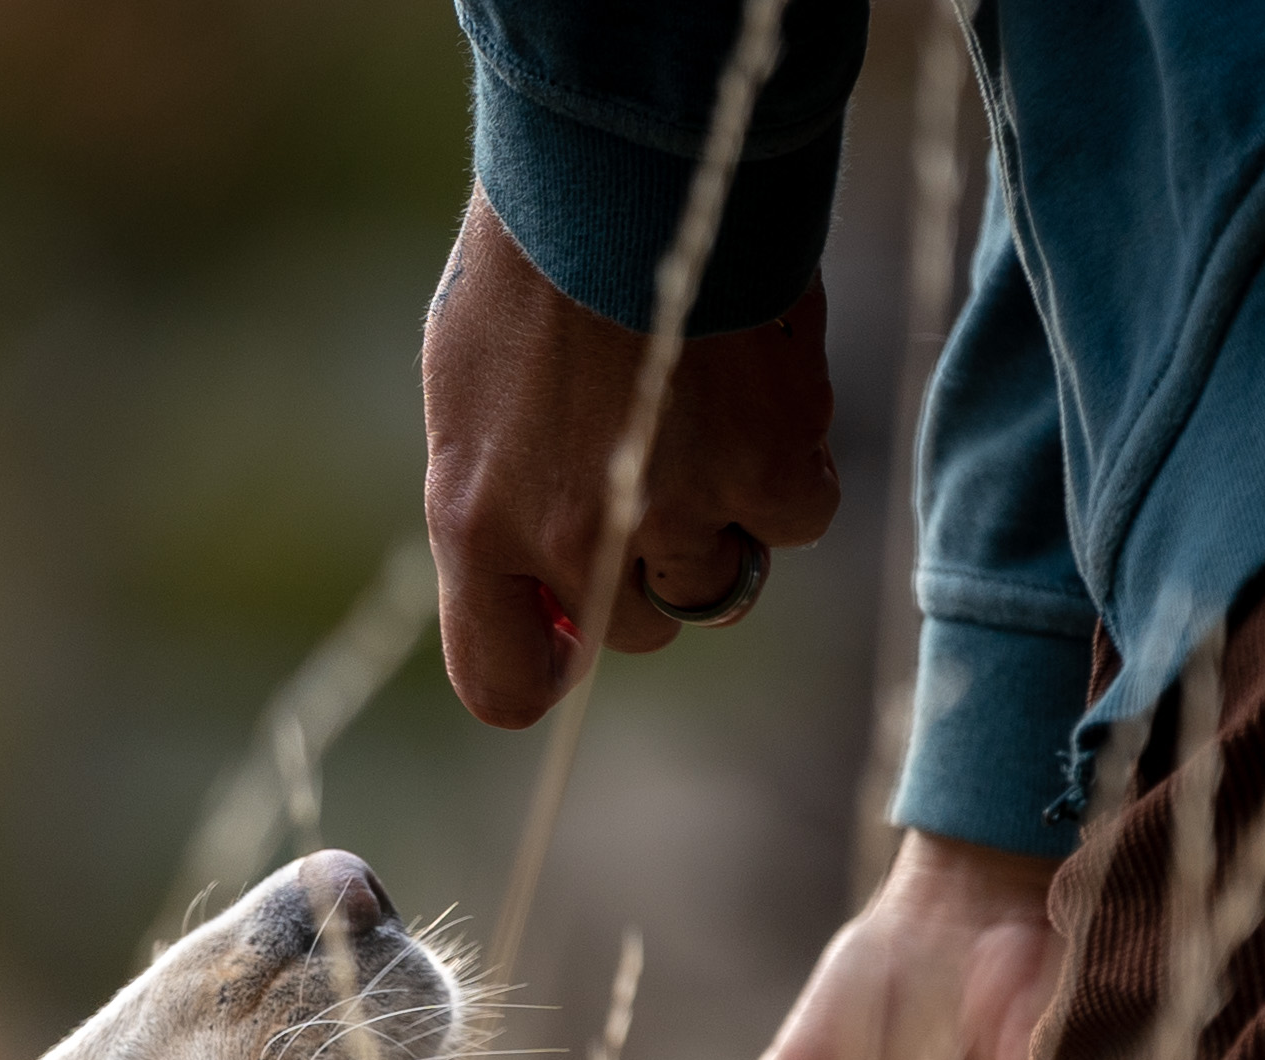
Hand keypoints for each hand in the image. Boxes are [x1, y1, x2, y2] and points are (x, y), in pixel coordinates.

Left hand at [422, 193, 843, 728]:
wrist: (625, 168)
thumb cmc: (535, 263)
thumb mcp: (470, 395)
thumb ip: (498, 501)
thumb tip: (532, 582)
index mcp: (475, 523)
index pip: (503, 687)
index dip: (547, 667)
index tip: (572, 630)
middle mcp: (571, 540)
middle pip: (637, 630)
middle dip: (649, 570)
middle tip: (657, 469)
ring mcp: (673, 512)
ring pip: (718, 581)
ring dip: (724, 517)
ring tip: (706, 417)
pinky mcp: (766, 471)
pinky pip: (794, 517)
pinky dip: (789, 469)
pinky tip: (760, 394)